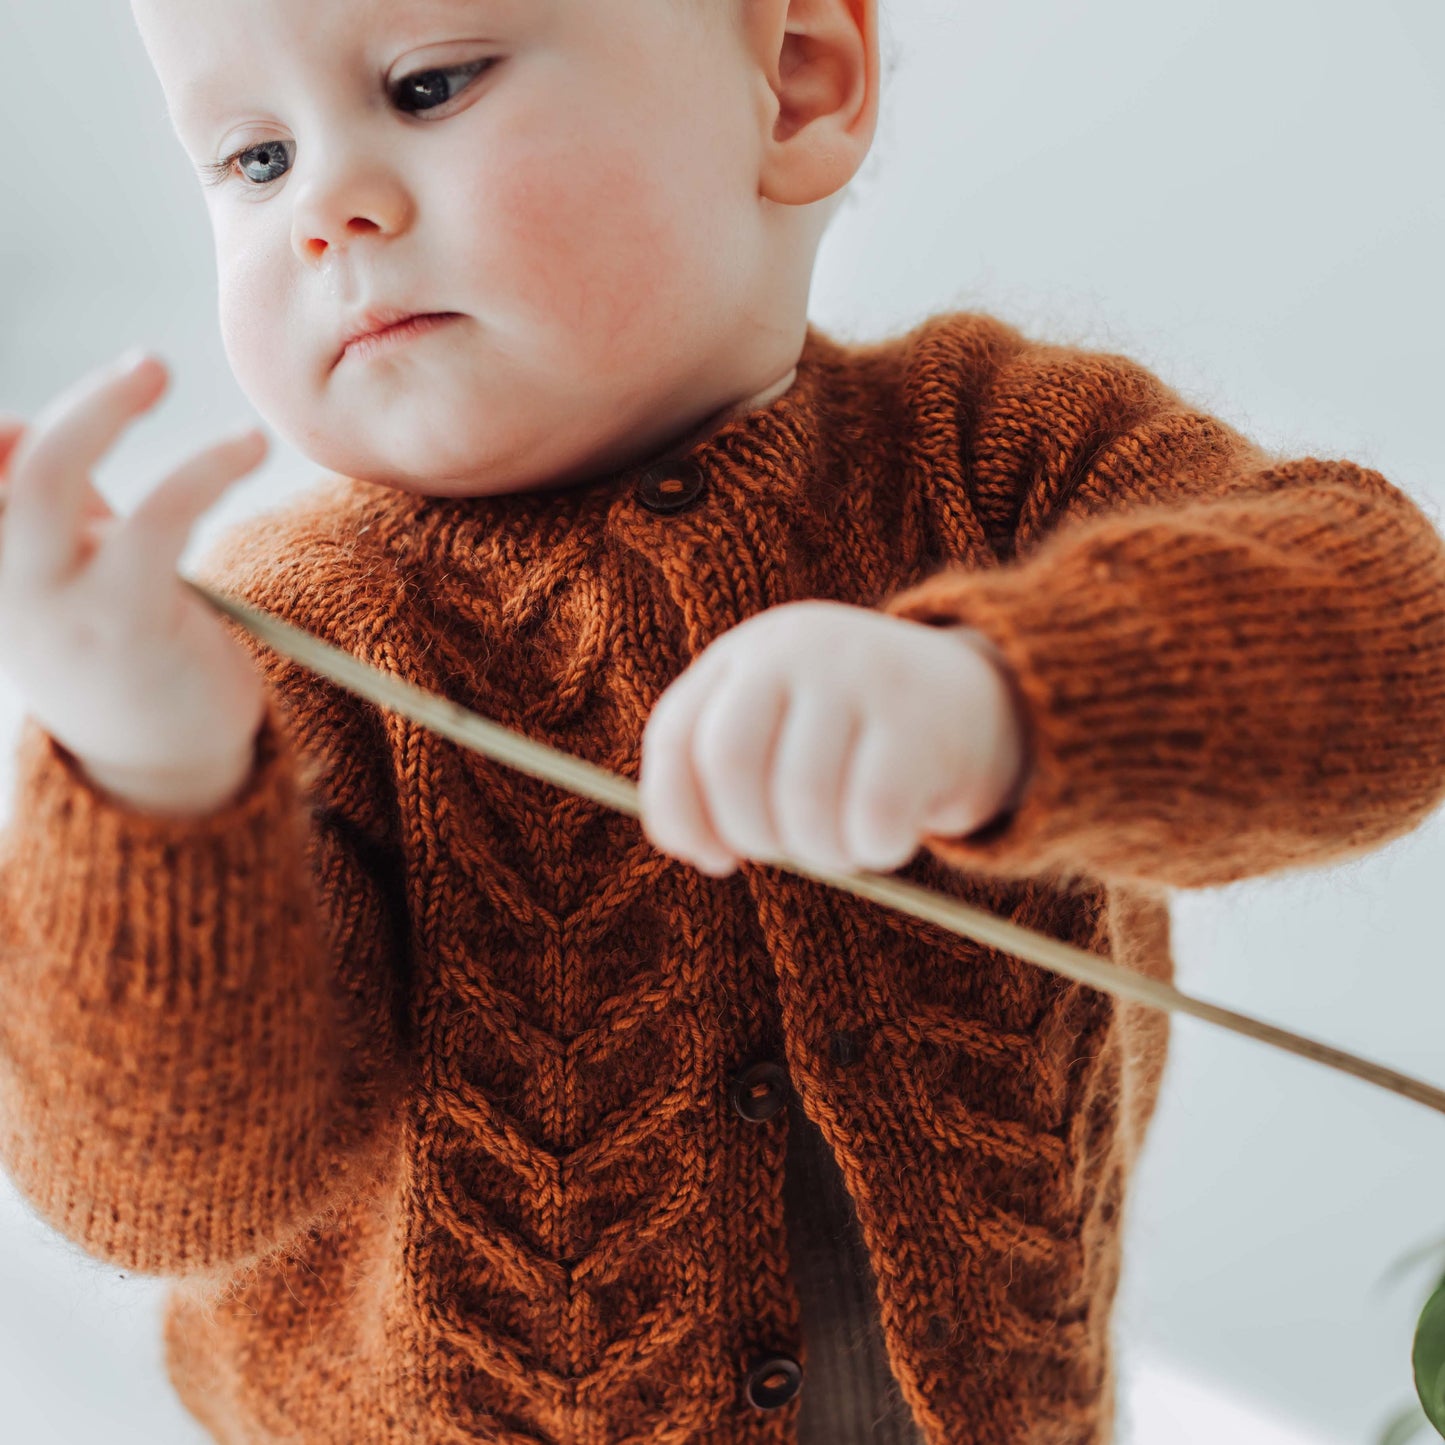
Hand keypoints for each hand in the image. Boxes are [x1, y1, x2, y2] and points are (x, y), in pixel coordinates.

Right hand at [0, 351, 271, 792]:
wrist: (165, 768)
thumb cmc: (123, 657)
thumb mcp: (75, 577)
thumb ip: (58, 509)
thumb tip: (28, 426)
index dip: (1, 435)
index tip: (50, 417)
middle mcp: (6, 587)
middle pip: (8, 466)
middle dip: (77, 403)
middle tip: (152, 364)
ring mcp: (57, 608)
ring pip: (50, 479)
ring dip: (106, 409)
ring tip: (164, 370)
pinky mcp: (126, 626)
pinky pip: (152, 521)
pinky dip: (201, 469)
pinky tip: (248, 446)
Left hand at [638, 599, 1031, 877]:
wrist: (975, 700)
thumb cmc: (852, 740)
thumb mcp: (779, 732)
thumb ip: (723, 778)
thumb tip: (702, 850)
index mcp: (745, 654)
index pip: (675, 736)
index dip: (680, 814)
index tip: (714, 858)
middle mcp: (796, 649)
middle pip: (728, 761)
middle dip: (750, 833)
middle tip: (787, 851)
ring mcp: (860, 674)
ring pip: (802, 798)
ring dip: (818, 852)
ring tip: (841, 848)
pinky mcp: (920, 719)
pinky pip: (873, 815)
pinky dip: (873, 850)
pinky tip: (885, 839)